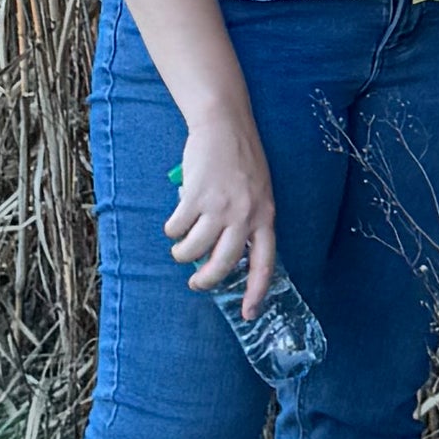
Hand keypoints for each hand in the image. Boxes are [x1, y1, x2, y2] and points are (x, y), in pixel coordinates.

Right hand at [163, 104, 280, 316]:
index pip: (265, 264)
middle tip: (196, 283)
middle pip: (223, 264)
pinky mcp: (196, 195)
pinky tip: (173, 226)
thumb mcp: (258, 191)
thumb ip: (250, 220)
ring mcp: (220, 206)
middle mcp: (245, 215)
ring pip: (195, 249)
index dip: (256, 292)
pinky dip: (172, 230)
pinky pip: (178, 227)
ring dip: (182, 254)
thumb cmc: (241, 158)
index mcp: (265, 216)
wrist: (224, 124)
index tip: (247, 314)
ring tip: (180, 249)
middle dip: (206, 280)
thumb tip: (228, 251)